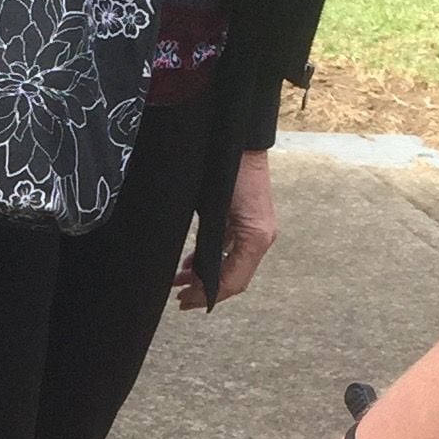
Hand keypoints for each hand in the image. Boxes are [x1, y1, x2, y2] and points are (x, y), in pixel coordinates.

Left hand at [176, 146, 274, 308]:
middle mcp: (260, 237)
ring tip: (179, 281)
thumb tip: (191, 274)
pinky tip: (191, 262)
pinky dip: (212, 259)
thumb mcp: (212, 211)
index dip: (206, 295)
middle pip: (233, 278)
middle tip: (178, 298)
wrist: (238, 136)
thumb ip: (206, 246)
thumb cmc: (226, 168)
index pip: (232, 282)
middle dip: (204, 289)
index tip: (184, 302)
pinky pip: (232, 249)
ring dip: (205, 274)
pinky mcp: (249, 220)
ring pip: (231, 265)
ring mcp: (257, 229)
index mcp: (256, 238)